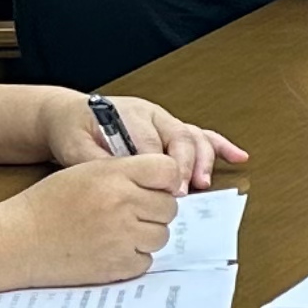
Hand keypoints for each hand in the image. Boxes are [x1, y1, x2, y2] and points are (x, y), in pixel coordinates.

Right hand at [1, 153, 190, 284]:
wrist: (15, 240)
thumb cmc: (48, 203)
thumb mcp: (86, 171)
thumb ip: (127, 172)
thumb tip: (170, 183)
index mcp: (114, 175)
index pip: (169, 170)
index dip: (164, 179)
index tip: (155, 186)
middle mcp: (122, 205)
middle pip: (169, 207)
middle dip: (153, 209)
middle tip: (128, 212)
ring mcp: (121, 238)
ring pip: (161, 235)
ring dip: (145, 234)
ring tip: (115, 231)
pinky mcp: (116, 266)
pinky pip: (146, 260)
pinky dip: (133, 257)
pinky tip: (109, 249)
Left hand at [46, 93, 243, 193]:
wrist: (70, 115)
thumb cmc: (71, 130)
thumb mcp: (72, 147)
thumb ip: (93, 161)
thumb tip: (115, 179)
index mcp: (128, 115)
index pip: (151, 141)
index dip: (160, 166)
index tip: (164, 191)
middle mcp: (151, 115)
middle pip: (179, 137)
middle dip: (186, 165)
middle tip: (183, 192)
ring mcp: (164, 121)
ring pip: (194, 136)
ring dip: (204, 160)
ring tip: (204, 183)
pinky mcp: (171, 130)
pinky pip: (201, 135)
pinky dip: (220, 146)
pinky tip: (238, 156)